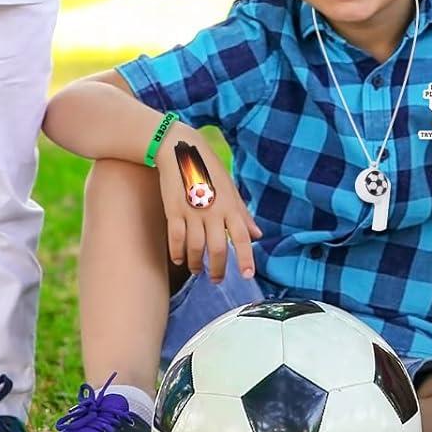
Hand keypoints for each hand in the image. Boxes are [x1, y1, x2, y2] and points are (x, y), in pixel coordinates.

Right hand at [155, 123, 261, 282]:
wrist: (182, 152)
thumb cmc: (210, 171)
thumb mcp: (231, 190)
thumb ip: (243, 215)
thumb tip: (258, 235)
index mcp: (230, 205)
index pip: (242, 236)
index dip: (246, 257)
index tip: (248, 275)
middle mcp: (213, 210)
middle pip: (218, 248)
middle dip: (218, 269)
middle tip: (216, 279)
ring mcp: (192, 211)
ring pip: (196, 247)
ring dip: (196, 264)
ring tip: (197, 270)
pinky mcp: (173, 211)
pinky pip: (176, 239)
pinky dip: (177, 253)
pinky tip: (180, 259)